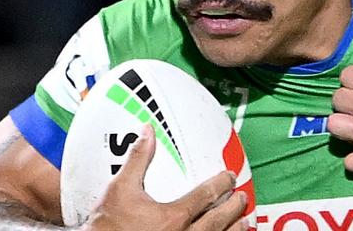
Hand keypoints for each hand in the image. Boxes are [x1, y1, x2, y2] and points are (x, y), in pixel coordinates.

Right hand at [81, 125, 247, 230]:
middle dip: (233, 208)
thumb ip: (137, 159)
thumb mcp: (119, 189)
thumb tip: (147, 131)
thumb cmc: (107, 226)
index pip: (205, 197)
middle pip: (217, 221)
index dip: (221, 184)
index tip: (229, 177)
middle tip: (243, 198)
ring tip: (245, 223)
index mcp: (172, 217)